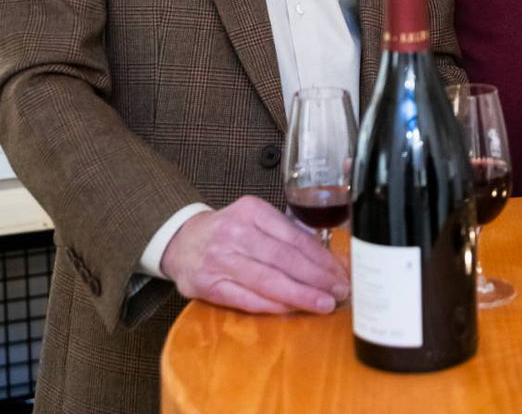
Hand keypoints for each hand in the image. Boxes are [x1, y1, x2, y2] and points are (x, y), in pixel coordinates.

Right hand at [161, 195, 349, 313]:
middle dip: (316, 279)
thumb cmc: (228, 232)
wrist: (181, 241)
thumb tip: (326, 261)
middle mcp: (235, 232)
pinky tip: (292, 310)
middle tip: (339, 291)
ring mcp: (219, 260)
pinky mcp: (208, 285)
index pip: (294, 238)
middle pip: (284, 259)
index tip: (340, 273)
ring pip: (267, 281)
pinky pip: (247, 299)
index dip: (321, 259)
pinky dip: (273, 306)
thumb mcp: (255, 219)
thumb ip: (285, 235)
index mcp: (252, 211)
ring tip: (323, 304)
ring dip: (299, 295)